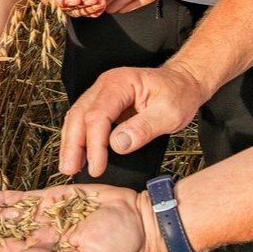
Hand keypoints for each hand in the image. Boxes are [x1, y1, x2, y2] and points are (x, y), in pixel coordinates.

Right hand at [28, 0, 105, 16]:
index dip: (60, 2)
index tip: (73, 0)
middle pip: (65, 5)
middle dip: (78, 7)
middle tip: (92, 1)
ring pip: (78, 6)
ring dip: (88, 8)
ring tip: (100, 2)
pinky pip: (89, 0)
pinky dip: (95, 4)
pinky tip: (104, 1)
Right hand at [59, 65, 204, 177]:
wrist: (183, 82)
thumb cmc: (179, 94)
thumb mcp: (169, 113)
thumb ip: (143, 129)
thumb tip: (117, 145)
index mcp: (120, 83)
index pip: (98, 116)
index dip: (95, 144)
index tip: (97, 168)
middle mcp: (105, 84)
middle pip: (79, 115)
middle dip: (73, 145)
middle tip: (69, 169)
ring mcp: (101, 92)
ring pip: (76, 117)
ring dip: (71, 142)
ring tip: (69, 166)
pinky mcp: (103, 102)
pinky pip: (84, 119)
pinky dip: (78, 137)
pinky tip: (78, 154)